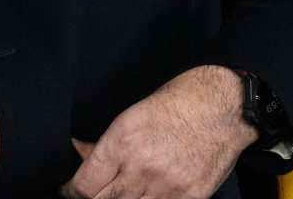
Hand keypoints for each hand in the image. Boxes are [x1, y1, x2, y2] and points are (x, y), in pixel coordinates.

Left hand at [61, 65, 255, 198]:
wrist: (223, 107)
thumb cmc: (177, 103)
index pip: (85, 185)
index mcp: (123, 141)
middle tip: (93, 191)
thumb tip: (80, 153)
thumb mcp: (132, 114)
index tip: (69, 190)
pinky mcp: (190, 198)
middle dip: (93, 197)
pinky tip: (144, 194)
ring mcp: (167, 186)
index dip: (71, 191)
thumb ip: (105, 142)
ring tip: (122, 190)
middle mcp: (142, 167)